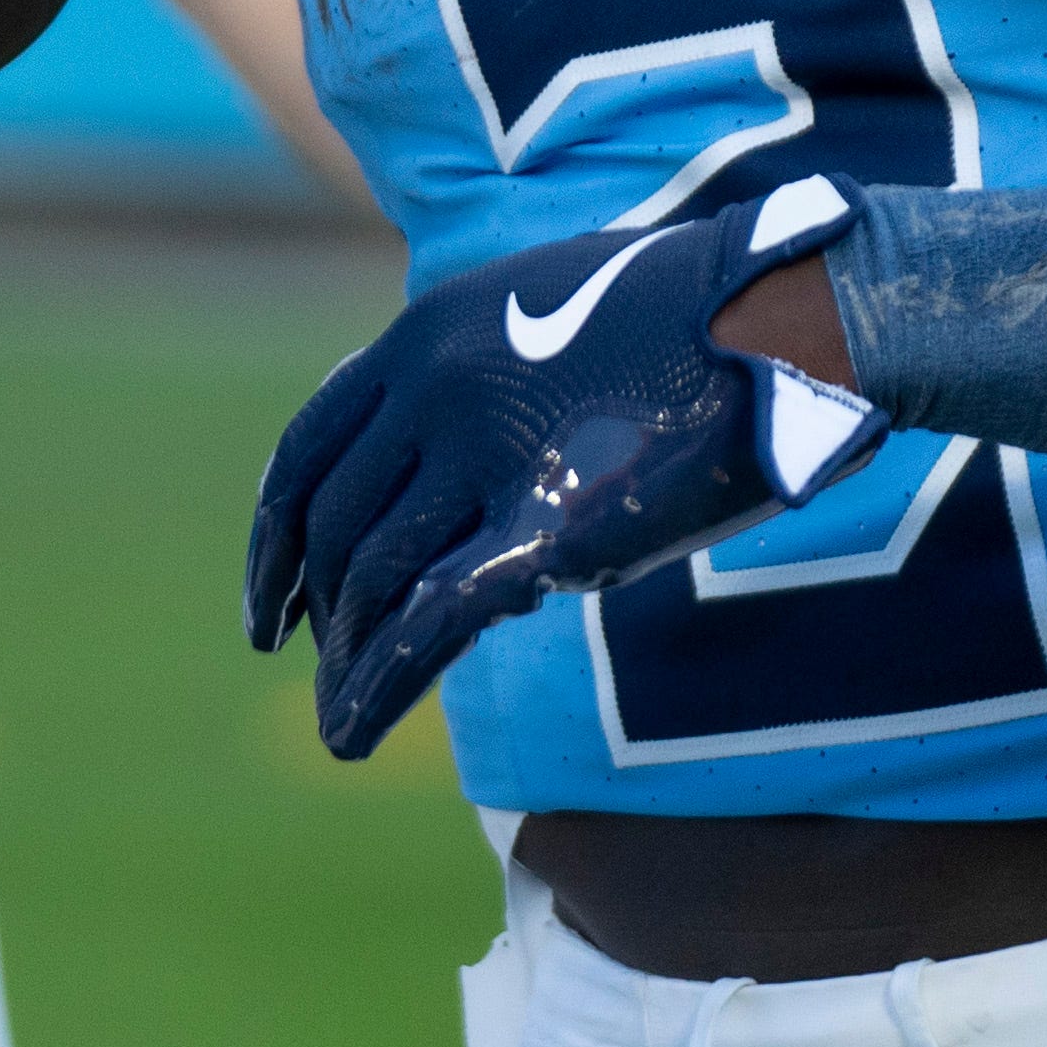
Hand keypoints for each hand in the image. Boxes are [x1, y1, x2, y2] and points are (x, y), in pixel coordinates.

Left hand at [245, 176, 890, 761]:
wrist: (776, 315)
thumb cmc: (680, 313)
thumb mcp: (543, 312)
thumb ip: (480, 385)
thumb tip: (456, 478)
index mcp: (425, 334)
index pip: (310, 450)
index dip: (276, 532)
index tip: (270, 594)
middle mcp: (435, 389)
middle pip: (336, 524)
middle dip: (314, 605)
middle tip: (315, 661)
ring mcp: (487, 456)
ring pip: (374, 578)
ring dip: (343, 657)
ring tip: (336, 712)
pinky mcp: (549, 526)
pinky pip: (431, 622)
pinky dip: (378, 687)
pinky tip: (348, 734)